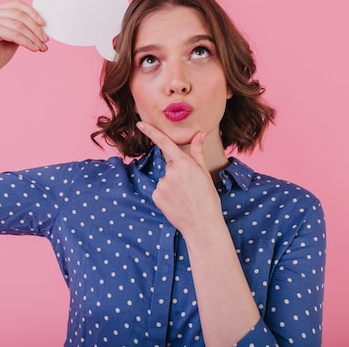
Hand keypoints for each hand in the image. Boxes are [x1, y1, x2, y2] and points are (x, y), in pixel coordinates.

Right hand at [0, 0, 48, 78]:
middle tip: (46, 39)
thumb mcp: (11, 37)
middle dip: (36, 28)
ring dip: (34, 37)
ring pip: (19, 25)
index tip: (44, 24)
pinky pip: (15, 34)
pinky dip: (27, 42)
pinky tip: (34, 49)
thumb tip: (40, 23)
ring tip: (42, 46)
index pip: (16, 5)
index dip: (32, 12)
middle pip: (19, 15)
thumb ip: (20, 27)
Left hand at [136, 121, 221, 235]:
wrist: (202, 225)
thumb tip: (200, 134)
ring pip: (165, 179)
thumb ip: (197, 152)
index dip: (151, 132)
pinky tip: (176, 203)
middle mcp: (171, 172)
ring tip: (185, 197)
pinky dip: (166, 195)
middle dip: (177, 172)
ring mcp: (162, 185)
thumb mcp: (204, 173)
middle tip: (190, 187)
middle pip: (170, 165)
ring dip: (172, 185)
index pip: (165, 143)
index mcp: (184, 164)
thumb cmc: (207, 198)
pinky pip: (160, 190)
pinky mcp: (156, 196)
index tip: (140, 124)